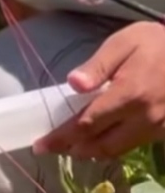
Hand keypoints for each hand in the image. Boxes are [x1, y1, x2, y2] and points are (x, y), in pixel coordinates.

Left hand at [35, 22, 164, 160]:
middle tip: (52, 148)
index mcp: (129, 95)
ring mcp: (157, 128)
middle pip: (100, 146)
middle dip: (72, 149)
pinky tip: (101, 137)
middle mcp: (143, 119)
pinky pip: (133, 145)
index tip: (40, 145)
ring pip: (117, 150)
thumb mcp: (126, 41)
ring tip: (72, 145)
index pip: (86, 124)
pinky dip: (112, 146)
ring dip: (91, 151)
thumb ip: (98, 65)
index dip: (61, 138)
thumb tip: (73, 84)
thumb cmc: (159, 43)